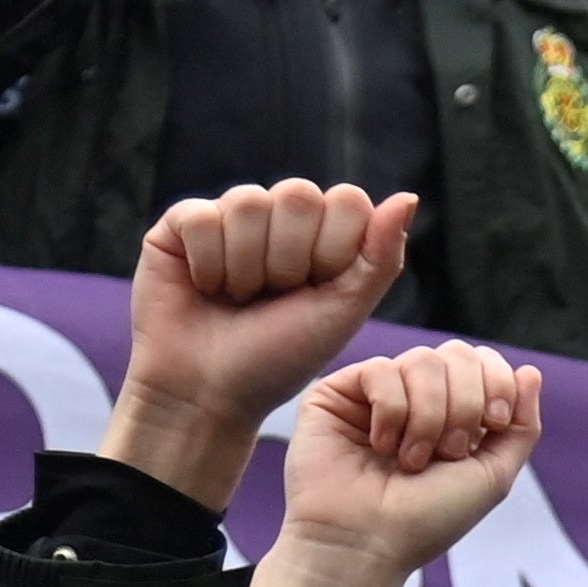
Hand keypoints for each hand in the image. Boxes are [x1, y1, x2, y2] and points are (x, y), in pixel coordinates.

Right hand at [108, 182, 417, 505]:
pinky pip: (201, 216)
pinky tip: (205, 288)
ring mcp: (229, 216)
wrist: (211, 393)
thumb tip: (407, 197)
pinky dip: (207, 264)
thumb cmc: (281, 357)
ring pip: (248, 202)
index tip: (317, 290)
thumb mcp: (344, 313)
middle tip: (274, 297)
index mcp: (324, 233)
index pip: (346, 200)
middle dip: (289, 260)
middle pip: (298, 193)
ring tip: (239, 298)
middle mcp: (278, 217)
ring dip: (247, 267)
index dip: (333, 249)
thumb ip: (380, 257)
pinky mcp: (181, 225)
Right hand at [225, 343, 540, 586]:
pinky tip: (380, 447)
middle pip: (458, 353)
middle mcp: (416, 397)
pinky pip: (381, 369)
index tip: (493, 424)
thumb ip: (521, 426)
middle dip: (465, 403)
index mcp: (454, 412)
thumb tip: (531, 371)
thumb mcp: (493, 475)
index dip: (497, 383)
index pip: (484, 361)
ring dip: (428, 415)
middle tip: (449, 451)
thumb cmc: (427, 519)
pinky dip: (391, 412)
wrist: (366, 543)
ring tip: (411, 460)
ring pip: (422, 360)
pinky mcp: (338, 393)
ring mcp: (377, 393)